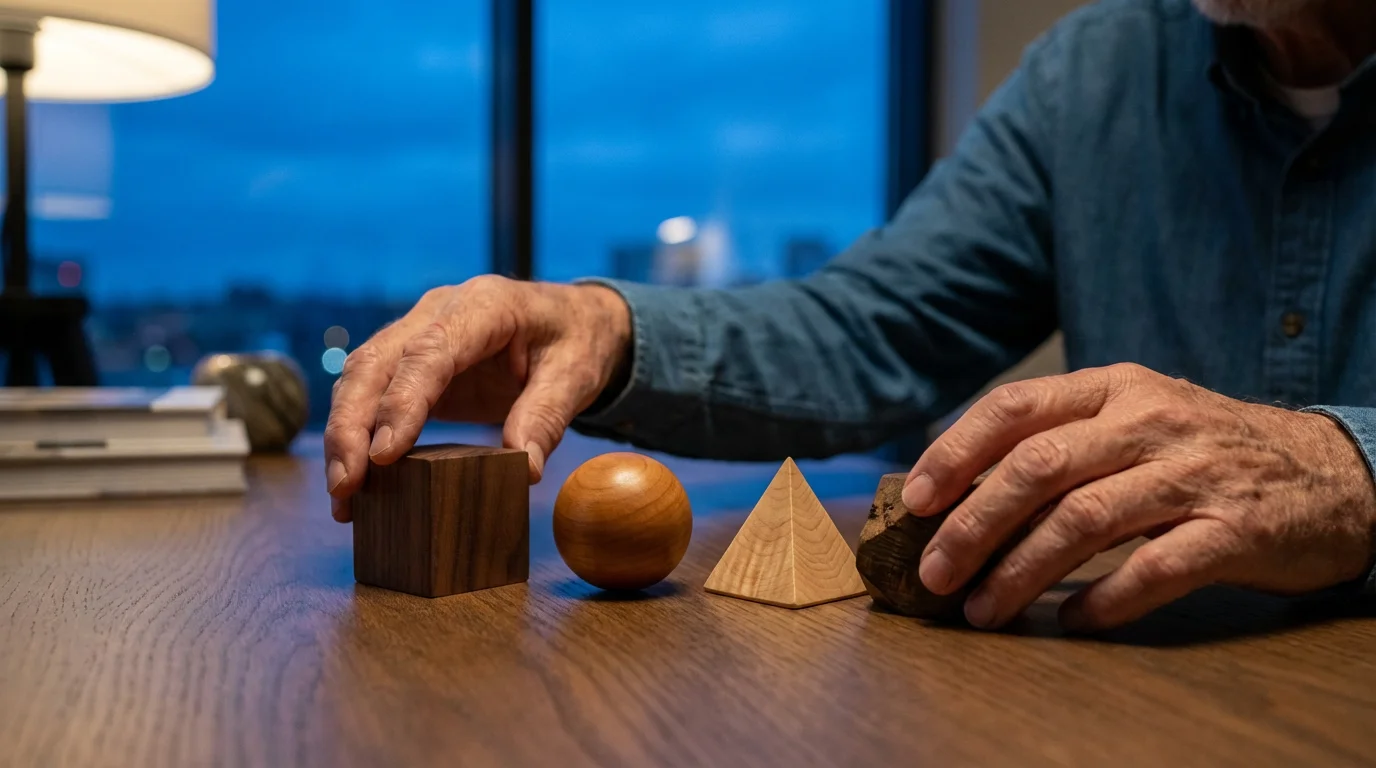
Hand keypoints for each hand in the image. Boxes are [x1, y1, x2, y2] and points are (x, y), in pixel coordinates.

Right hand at [323, 276, 632, 521]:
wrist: (574, 321)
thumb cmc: (576, 341)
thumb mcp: (576, 376)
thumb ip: (548, 416)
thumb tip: (524, 469)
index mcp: (483, 305)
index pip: (429, 352)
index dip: (401, 403)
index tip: (383, 455)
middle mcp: (438, 312)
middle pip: (375, 363)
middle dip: (351, 426)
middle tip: (345, 487)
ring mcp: (417, 333)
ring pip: (360, 377)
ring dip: (343, 436)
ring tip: (342, 496)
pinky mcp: (410, 363)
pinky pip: (371, 393)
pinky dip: (356, 436)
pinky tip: (355, 484)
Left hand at [902, 363, 1375, 631]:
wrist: (1334, 474)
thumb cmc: (1206, 452)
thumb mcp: (1138, 421)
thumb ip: (1062, 443)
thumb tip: (961, 494)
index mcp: (1116, 388)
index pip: (1017, 407)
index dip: (957, 451)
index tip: (914, 499)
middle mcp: (1151, 421)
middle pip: (1039, 468)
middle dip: (973, 524)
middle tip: (933, 572)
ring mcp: (1194, 474)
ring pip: (1085, 520)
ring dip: (1020, 571)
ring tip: (982, 609)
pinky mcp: (1234, 531)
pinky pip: (1154, 569)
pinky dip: (1103, 599)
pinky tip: (1071, 621)